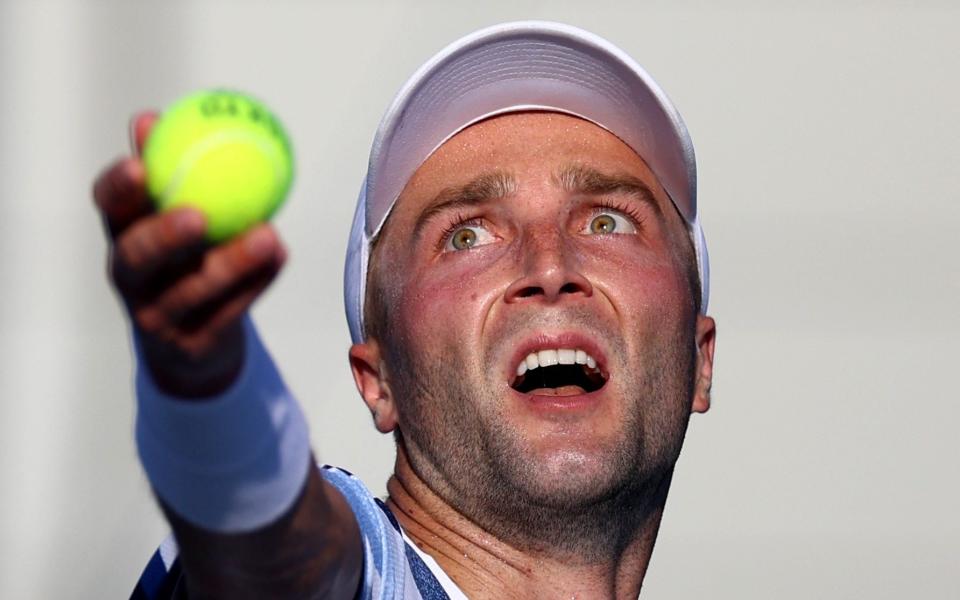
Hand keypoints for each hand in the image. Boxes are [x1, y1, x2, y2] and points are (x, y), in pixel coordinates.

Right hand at [93, 112, 286, 397]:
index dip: (119, 188)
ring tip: (268, 235)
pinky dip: (258, 282)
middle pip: (137, 257)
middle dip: (163, 237)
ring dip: (232, 263)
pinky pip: (229, 312)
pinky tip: (280, 254)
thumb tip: (152, 118)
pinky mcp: (192, 346)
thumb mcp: (172, 215)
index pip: (108, 208)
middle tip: (199, 214)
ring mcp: (157, 318)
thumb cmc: (185, 259)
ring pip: (191, 292)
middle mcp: (130, 278)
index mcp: (122, 236)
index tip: (141, 165)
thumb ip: (169, 169)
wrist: (191, 345)